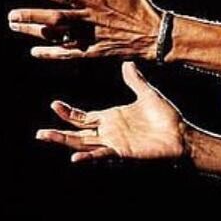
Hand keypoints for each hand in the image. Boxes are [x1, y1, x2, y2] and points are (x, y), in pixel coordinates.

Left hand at [8, 0, 163, 60]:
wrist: (155, 35)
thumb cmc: (138, 5)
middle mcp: (87, 19)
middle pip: (53, 19)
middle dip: (31, 17)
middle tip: (11, 16)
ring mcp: (89, 36)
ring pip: (56, 36)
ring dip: (34, 32)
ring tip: (15, 27)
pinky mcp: (93, 51)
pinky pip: (68, 54)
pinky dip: (50, 53)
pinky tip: (35, 51)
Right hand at [35, 61, 186, 163]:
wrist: (181, 135)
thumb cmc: (165, 117)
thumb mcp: (146, 94)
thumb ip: (135, 80)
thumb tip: (126, 63)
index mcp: (111, 118)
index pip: (82, 117)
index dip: (67, 113)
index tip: (53, 104)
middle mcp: (109, 132)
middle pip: (77, 134)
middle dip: (58, 133)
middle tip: (39, 133)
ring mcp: (114, 143)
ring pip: (83, 144)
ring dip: (65, 142)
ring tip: (47, 138)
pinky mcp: (123, 152)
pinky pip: (102, 154)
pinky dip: (88, 157)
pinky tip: (75, 157)